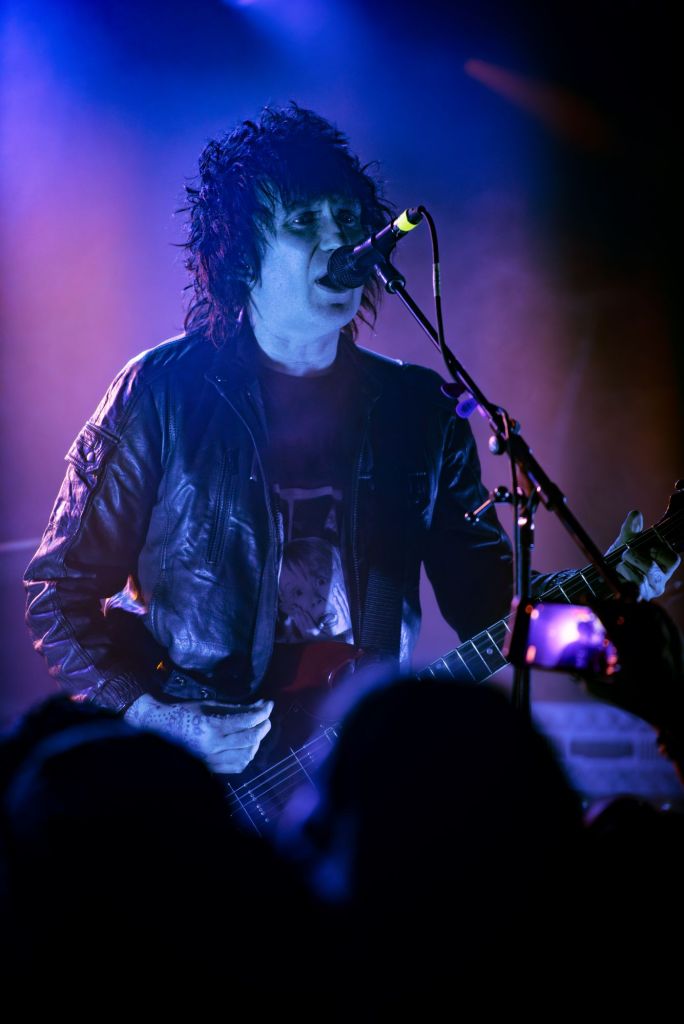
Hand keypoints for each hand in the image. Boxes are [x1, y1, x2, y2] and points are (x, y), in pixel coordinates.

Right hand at [124, 694, 272, 773]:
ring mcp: (210, 760)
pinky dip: (246, 757)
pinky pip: (236, 767)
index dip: (262, 712)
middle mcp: (212, 746)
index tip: (269, 704)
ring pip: (246, 756)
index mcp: (211, 726)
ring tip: (257, 731)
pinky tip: (247, 747)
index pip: (246, 721)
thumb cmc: (184, 711)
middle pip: (250, 739)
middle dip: (263, 727)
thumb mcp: (210, 705)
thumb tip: (261, 705)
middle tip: (266, 718)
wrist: (158, 729)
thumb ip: (236, 708)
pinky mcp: (209, 768)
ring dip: (256, 743)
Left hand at [607, 509, 679, 600]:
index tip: (647, 546)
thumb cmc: (619, 558)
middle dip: (635, 557)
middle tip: (625, 553)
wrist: (601, 577)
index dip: (659, 551)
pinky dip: (621, 578)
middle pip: (652, 569)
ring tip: (619, 565)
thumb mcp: (625, 541)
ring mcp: (648, 592)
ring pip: (640, 579)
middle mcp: (659, 581)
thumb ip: (631, 528)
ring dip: (624, 568)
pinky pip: (631, 589)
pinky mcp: (636, 599)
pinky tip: (616, 575)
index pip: (673, 559)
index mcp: (663, 566)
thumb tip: (635, 514)